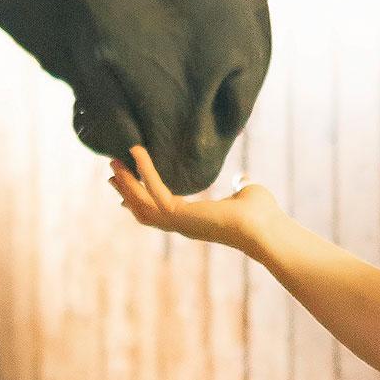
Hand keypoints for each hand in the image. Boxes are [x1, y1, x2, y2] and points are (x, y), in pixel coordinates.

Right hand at [107, 144, 280, 254]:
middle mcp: (181, 224)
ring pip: (141, 202)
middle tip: (112, 168)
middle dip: (126, 189)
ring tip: (114, 160)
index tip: (128, 184)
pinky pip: (154, 189)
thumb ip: (239, 184)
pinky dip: (144, 170)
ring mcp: (177, 222)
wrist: (266, 228)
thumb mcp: (245, 192)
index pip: (159, 210)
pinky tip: (138, 152)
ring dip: (127, 181)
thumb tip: (242, 178)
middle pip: (142, 209)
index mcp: (193, 220)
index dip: (142, 197)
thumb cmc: (261, 214)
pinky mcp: (178, 214)